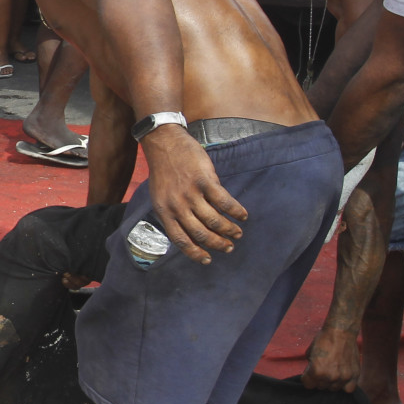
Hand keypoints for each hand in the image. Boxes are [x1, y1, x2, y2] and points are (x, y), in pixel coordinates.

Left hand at [140, 125, 245, 262]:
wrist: (165, 144)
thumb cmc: (164, 172)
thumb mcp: (161, 196)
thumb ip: (174, 213)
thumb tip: (192, 232)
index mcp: (164, 212)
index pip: (180, 240)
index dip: (195, 253)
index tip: (208, 260)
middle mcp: (177, 206)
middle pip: (201, 233)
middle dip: (218, 243)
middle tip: (229, 247)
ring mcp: (191, 193)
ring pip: (214, 220)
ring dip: (229, 229)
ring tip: (237, 232)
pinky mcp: (204, 180)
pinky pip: (224, 201)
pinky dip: (236, 211)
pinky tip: (243, 215)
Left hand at [303, 325, 361, 391]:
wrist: (341, 332)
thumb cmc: (323, 340)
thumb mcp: (309, 353)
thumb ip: (310, 367)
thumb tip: (311, 375)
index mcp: (317, 371)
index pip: (308, 385)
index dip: (307, 378)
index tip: (309, 372)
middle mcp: (330, 377)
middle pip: (320, 387)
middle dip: (318, 379)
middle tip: (322, 369)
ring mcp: (344, 377)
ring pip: (333, 389)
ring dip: (331, 382)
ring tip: (332, 371)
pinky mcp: (354, 375)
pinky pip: (349, 389)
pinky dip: (344, 385)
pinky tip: (342, 377)